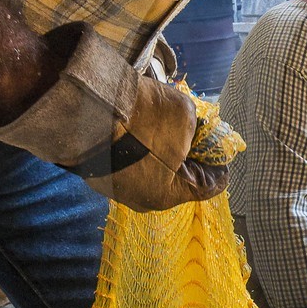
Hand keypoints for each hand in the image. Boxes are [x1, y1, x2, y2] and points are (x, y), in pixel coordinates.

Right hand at [0, 23, 235, 211]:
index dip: (220, 163)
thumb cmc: (142, 117)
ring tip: (164, 126)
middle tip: (194, 132)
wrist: (84, 107)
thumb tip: (195, 129)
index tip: (223, 148)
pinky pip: (127, 164)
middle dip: (189, 156)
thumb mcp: (184, 114)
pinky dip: (136, 149)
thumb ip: (197, 127)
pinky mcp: (96, 175)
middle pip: (179, 179)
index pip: (211, 185)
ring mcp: (116, 190)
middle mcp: (143, 200)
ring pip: (151, 171)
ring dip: (160, 151)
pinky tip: (137, 128)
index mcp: (171, 195)